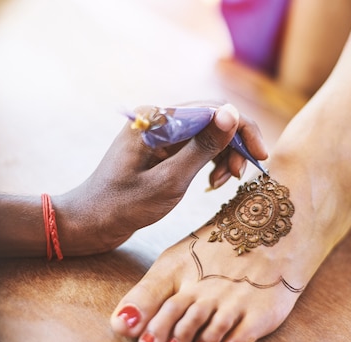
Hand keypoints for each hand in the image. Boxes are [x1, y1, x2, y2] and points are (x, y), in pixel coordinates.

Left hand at [53, 103, 266, 254]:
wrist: (90, 223)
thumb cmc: (123, 205)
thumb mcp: (168, 181)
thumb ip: (202, 148)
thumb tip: (232, 113)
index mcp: (156, 118)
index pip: (212, 109)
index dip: (241, 129)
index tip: (259, 156)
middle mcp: (159, 118)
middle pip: (212, 119)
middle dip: (233, 145)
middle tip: (239, 177)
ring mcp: (160, 133)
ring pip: (207, 134)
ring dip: (223, 155)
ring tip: (223, 183)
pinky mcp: (161, 149)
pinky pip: (195, 147)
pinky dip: (209, 162)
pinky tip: (212, 181)